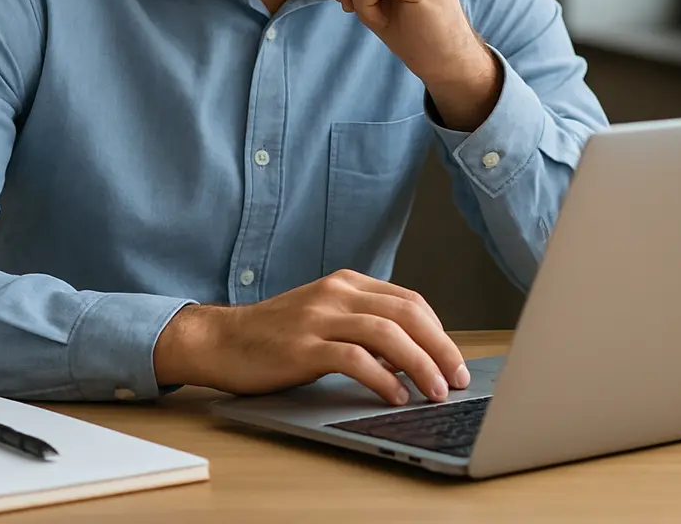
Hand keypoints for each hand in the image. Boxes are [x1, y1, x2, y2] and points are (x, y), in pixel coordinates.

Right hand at [153, 269, 469, 404]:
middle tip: (458, 377)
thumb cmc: (276, 335)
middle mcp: (337, 292)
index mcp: (348, 282)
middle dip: (440, 347)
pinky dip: (382, 378)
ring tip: (436, 390)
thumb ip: (363, 325)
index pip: (410, 300)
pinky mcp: (303, 346)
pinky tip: (395, 397)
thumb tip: (412, 355)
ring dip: (420, 363)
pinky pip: (354, 358)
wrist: (222, 339)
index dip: (439, 331)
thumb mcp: (326, 316)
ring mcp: (319, 316)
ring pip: (387, 333)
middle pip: (406, 313)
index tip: (454, 359)